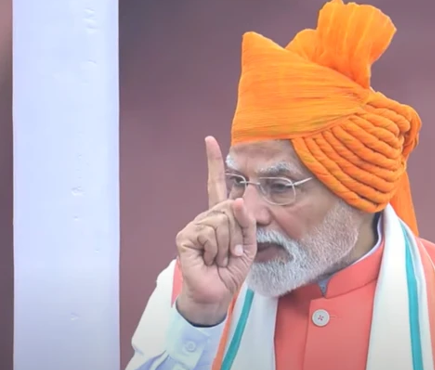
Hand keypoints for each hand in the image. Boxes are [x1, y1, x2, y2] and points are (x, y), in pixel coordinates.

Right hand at [174, 136, 256, 325]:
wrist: (217, 293)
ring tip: (220, 258)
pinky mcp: (185, 236)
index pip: (216, 184)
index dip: (213, 162)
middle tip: (232, 254)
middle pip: (230, 207)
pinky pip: (209, 231)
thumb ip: (247, 220)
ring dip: (228, 245)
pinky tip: (209, 259)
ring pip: (221, 220)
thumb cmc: (231, 270)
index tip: (209, 140)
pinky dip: (215, 248)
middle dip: (239, 234)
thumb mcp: (249, 244)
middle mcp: (205, 217)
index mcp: (220, 216)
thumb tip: (238, 198)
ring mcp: (194, 225)